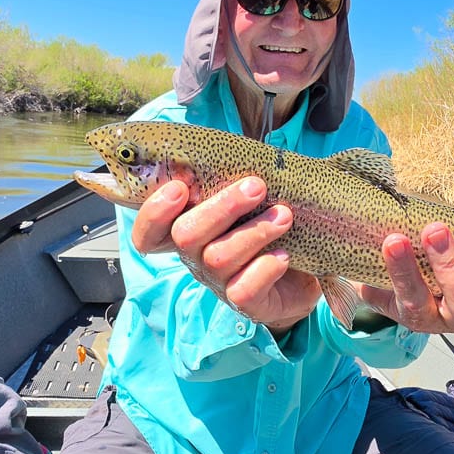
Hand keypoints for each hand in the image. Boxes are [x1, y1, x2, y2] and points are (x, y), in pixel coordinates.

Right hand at [131, 177, 320, 335]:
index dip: (153, 213)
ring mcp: (219, 282)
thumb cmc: (268, 226)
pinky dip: (265, 268)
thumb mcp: (248, 201)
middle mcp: (196, 258)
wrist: (305, 272)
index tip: (180, 188)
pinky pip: (244, 289)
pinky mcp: (246, 304)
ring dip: (255, 231)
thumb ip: (230, 180)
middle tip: (256, 186)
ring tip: (284, 216)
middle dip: (222, 207)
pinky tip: (283, 255)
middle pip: (185, 235)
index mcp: (188, 232)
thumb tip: (229, 149)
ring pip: (219, 257)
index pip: (148, 234)